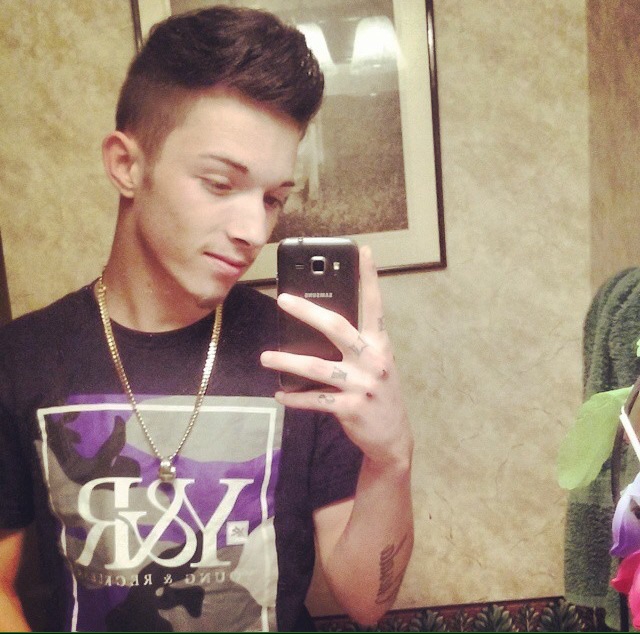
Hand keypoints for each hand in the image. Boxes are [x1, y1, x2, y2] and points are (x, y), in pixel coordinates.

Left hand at [260, 246, 411, 468]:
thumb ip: (357, 344)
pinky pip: (316, 400)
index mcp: (380, 344)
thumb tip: (319, 322)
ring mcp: (363, 385)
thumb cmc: (380, 393)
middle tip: (282, 299)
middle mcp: (374, 360)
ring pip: (318, 366)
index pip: (374, 305)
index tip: (364, 251)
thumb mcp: (376, 364)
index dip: (369, 278)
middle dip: (308, 312)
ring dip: (288, 361)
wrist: (393, 437)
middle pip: (337, 328)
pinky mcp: (351, 408)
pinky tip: (280, 394)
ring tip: (265, 357)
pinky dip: (295, 397)